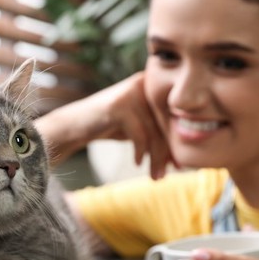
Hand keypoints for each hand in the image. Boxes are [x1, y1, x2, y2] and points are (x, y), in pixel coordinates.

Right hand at [36, 71, 171, 178]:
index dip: (177, 142)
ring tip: (155, 176)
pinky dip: (140, 151)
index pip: (173, 117)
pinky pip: (140, 134)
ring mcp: (132, 92)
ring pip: (154, 131)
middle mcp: (145, 83)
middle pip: (166, 123)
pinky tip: (137, 162)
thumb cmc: (109, 126)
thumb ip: (159, 133)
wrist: (74, 125)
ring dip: (156, 158)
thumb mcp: (139, 127)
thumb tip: (184, 155)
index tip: (179, 165)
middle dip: (168, 152)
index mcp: (153, 85)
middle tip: (169, 173)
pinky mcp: (120, 105)